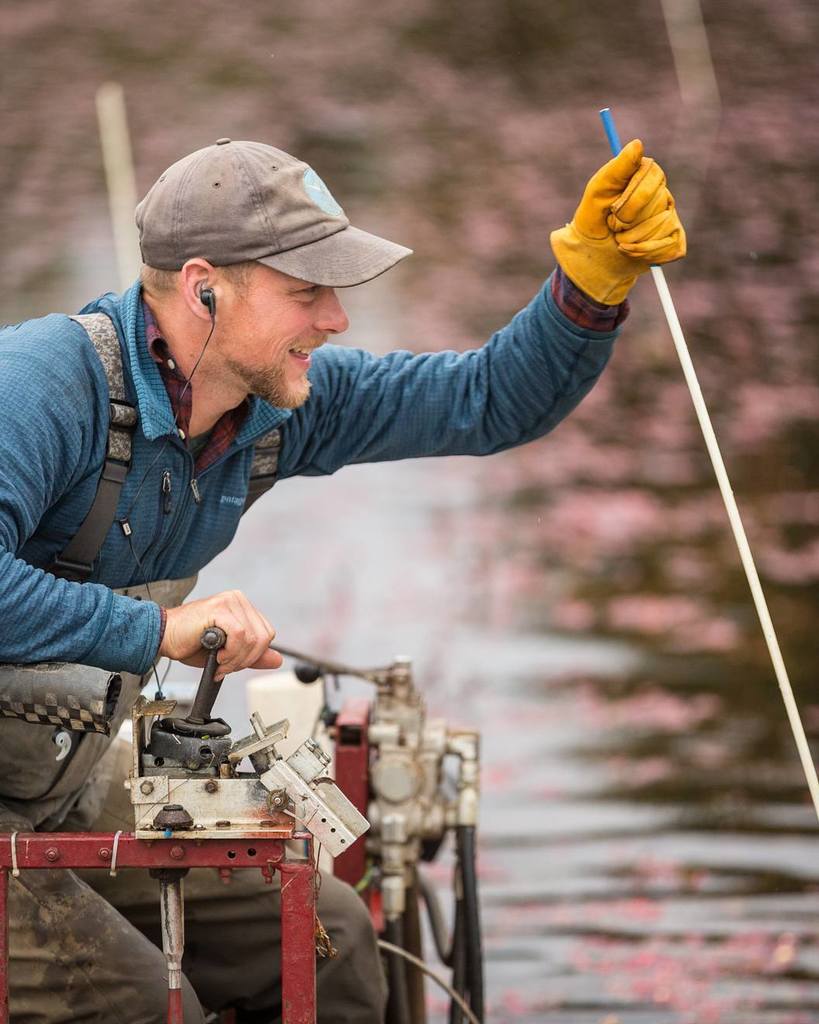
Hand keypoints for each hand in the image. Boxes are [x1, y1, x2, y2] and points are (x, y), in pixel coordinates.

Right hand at [159, 590, 282, 679]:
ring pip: (252, 638)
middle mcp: (238, 599)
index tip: (233, 664)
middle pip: (263, 637)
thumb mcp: (228, 653)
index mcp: (242, 607)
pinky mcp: (220, 608)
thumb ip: (252, 655)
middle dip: (245, 660)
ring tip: (219, 662)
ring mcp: (230, 601)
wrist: (162, 636)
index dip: (253, 656)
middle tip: (225, 667)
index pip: (266, 634)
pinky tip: (217, 656)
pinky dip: (230, 652)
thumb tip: (277, 659)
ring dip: (235, 659)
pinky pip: (239, 635)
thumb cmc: (189, 643)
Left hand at [550, 139, 685, 303]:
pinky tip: (631, 252)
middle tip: (614, 226)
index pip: (654, 178)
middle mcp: (664, 194)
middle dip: (630, 221)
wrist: (592, 253)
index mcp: (647, 175)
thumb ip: (618, 168)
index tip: (612, 210)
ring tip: (620, 240)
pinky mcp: (675, 242)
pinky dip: (645, 254)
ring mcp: (671, 218)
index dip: (631, 200)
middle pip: (660, 203)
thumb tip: (638, 143)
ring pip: (664, 227)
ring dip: (634, 240)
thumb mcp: (599, 190)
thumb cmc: (594, 217)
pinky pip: (670, 247)